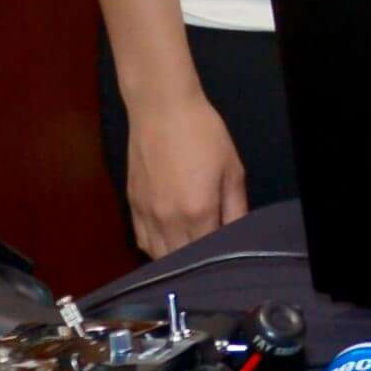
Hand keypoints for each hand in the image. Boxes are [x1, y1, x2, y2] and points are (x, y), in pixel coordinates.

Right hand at [122, 89, 251, 255]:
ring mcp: (146, 214)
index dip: (220, 255)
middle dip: (197, 261)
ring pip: (158, 256)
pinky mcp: (132, 205)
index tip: (228, 250)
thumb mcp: (232, 170)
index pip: (209, 253)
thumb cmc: (203, 134)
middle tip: (211, 252)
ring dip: (175, 259)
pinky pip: (141, 240)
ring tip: (190, 250)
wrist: (162, 109)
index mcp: (198, 212)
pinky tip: (168, 240)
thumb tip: (238, 234)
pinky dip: (155, 247)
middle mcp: (168, 220)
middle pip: (181, 261)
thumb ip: (237, 208)